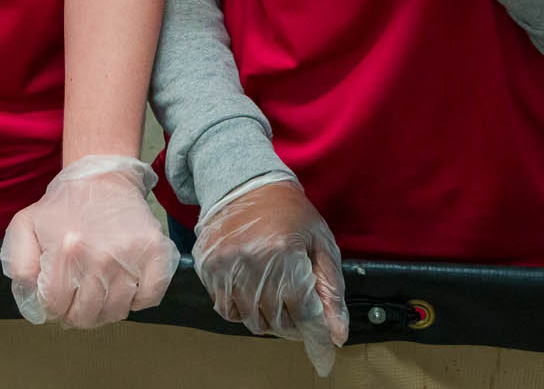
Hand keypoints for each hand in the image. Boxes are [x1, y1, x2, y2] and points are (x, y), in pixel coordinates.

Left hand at [0, 155, 177, 328]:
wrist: (103, 178)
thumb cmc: (64, 206)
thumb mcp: (25, 226)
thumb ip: (19, 265)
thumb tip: (33, 301)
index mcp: (66, 250)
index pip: (55, 307)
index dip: (53, 306)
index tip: (58, 294)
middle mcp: (100, 257)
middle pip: (86, 316)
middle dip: (78, 312)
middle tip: (79, 294)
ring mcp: (131, 257)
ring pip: (116, 312)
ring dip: (106, 308)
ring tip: (100, 287)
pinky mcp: (157, 253)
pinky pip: (148, 299)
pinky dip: (137, 299)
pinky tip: (125, 283)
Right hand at [193, 178, 347, 375]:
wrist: (244, 182)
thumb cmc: (290, 212)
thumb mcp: (320, 243)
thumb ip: (330, 290)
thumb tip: (336, 334)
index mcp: (286, 254)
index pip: (304, 313)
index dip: (317, 340)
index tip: (324, 361)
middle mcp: (253, 263)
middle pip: (279, 322)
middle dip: (295, 323)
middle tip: (299, 307)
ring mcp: (226, 266)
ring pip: (252, 320)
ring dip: (269, 318)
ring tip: (276, 295)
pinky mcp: (207, 268)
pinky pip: (227, 310)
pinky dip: (244, 309)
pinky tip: (253, 290)